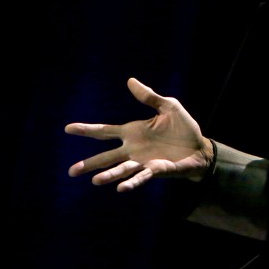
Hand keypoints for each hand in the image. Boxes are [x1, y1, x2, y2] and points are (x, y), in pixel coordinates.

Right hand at [64, 77, 213, 191]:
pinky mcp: (156, 170)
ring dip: (109, 175)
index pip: (105, 131)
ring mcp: (143, 161)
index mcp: (133, 132)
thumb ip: (150, 97)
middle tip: (71, 171)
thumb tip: (130, 81)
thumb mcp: (169, 107)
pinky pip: (141, 177)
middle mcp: (133, 149)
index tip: (68, 129)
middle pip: (107, 156)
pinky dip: (132, 182)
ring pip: (121, 169)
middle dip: (90, 163)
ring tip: (95, 180)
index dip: (87, 130)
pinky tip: (121, 188)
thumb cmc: (184, 128)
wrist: (200, 147)